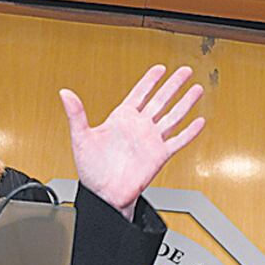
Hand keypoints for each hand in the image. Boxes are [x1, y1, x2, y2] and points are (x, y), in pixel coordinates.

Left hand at [59, 64, 204, 220]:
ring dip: (185, 103)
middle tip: (185, 71)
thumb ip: (76, 114)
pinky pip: (178, 141)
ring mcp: (150, 140)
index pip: (139, 93)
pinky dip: (189, 132)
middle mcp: (138, 127)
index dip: (150, 80)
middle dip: (174, 85)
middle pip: (161, 100)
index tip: (160, 69)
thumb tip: (65, 93)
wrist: (104, 195)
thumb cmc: (91, 170)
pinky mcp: (159, 156)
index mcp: (121, 119)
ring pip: (173, 116)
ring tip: (197, 89)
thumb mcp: (81, 138)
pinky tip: (198, 122)